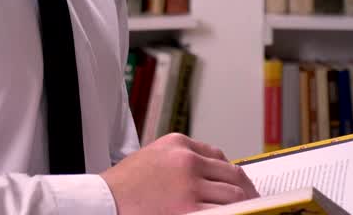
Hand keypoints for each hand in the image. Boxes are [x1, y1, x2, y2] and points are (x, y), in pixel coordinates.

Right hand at [100, 132, 258, 214]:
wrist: (100, 202)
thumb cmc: (121, 187)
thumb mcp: (151, 159)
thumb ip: (178, 162)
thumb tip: (207, 176)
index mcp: (178, 144)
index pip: (218, 156)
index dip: (231, 174)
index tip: (237, 185)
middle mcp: (187, 159)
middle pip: (232, 174)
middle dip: (244, 190)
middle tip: (252, 202)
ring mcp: (190, 184)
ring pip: (234, 194)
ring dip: (244, 205)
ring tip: (250, 212)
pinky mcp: (189, 208)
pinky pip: (224, 212)